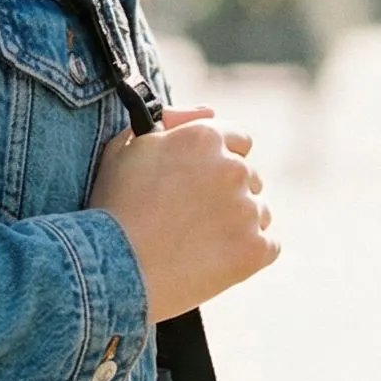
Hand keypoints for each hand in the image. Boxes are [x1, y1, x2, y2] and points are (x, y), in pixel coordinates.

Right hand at [88, 106, 276, 321]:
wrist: (112, 269)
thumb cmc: (113, 208)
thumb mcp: (126, 149)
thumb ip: (168, 121)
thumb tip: (207, 111)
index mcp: (204, 137)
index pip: (238, 140)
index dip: (220, 160)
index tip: (202, 181)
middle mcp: (232, 167)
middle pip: (250, 178)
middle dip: (228, 193)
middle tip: (192, 218)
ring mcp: (246, 209)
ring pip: (259, 212)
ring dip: (239, 223)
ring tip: (198, 243)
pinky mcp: (254, 249)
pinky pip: (268, 247)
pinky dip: (247, 255)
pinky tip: (214, 261)